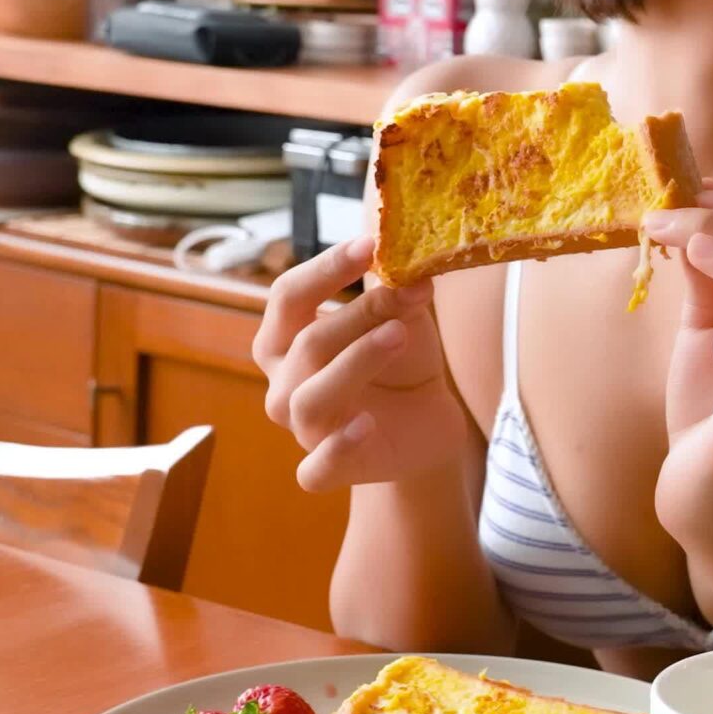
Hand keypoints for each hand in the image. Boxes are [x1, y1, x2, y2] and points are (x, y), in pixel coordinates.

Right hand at [253, 235, 466, 491]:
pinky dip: (338, 448)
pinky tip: (367, 425)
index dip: (324, 269)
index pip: (287, 297)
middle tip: (399, 296)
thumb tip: (410, 261)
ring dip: (355, 363)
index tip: (368, 244)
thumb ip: (398, 294)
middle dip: (354, 317)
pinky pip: (316, 468)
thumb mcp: (403, 320)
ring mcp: (303, 430)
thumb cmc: (399, 362)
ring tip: (398, 336)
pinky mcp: (326, 469)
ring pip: (309, 399)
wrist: (427, 423)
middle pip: (305, 345)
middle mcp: (284, 383)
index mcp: (287, 339)